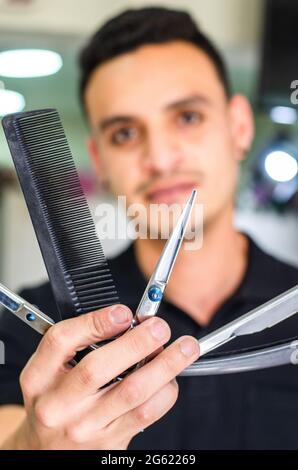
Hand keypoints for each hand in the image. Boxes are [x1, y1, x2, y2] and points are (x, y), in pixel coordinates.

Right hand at [11, 304, 198, 448]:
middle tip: (160, 327)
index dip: (95, 322)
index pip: (61, 341)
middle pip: (97, 367)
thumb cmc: (54, 400)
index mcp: (39, 376)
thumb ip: (81, 343)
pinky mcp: (108, 442)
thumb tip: (131, 322)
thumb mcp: (51, 369)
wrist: (45, 449)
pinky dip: (164, 392)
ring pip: (131, 392)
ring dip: (164, 365)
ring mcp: (83, 426)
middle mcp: (57, 403)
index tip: (123, 313)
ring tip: (184, 348)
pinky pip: (144, 414)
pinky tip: (170, 378)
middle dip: (136, 342)